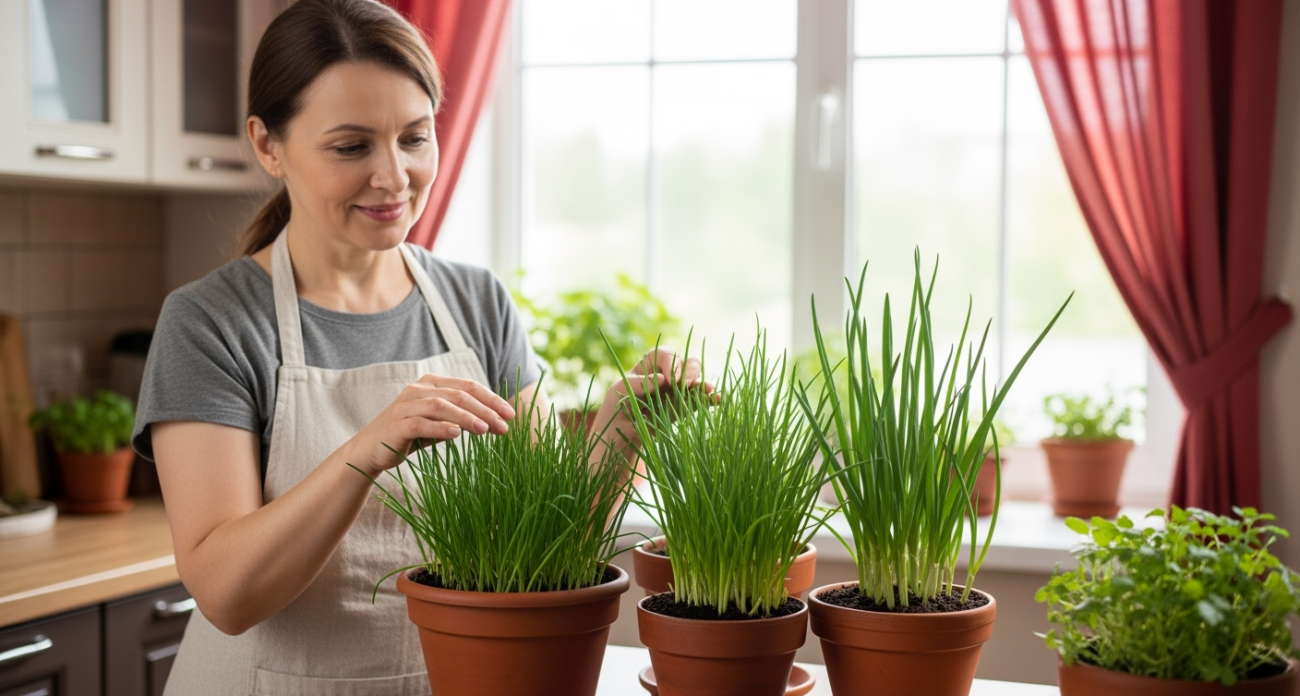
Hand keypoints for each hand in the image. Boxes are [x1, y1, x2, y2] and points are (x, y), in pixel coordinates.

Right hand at [343, 374, 516, 475]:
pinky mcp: (396, 425)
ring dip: (467, 417)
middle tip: (505, 426)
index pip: (467, 386)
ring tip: (486, 429)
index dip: (491, 399)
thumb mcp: (438, 424)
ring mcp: (405, 406)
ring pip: (442, 406)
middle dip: (485, 409)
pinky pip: (421, 423)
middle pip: (459, 395)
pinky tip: (457, 435)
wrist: (369, 451)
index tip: (510, 414)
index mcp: (430, 384)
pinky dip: (440, 428)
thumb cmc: (408, 436)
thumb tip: (493, 421)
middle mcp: (418, 389)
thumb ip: (459, 418)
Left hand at [592, 348, 715, 449]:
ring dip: (703, 382)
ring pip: (696, 379)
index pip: (664, 354)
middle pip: (685, 362)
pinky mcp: (685, 407)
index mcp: (649, 366)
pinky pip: (701, 400)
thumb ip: (639, 385)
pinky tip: (719, 400)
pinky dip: (711, 398)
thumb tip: (663, 380)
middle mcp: (667, 375)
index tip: (671, 378)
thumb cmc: (616, 408)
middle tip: (686, 384)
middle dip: (689, 370)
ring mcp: (678, 391)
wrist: (621, 435)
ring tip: (708, 390)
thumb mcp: (620, 393)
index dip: (671, 362)